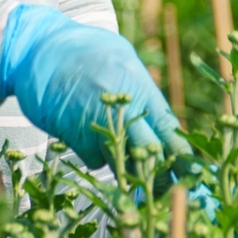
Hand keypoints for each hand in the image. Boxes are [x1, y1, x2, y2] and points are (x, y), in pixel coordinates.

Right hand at [0, 5, 187, 171]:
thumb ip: (143, 94)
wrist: (39, 47)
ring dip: (124, 162)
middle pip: (147, 154)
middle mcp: (118, 106)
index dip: (185, 159)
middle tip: (169, 190)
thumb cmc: (87, 50)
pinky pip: (93, 157)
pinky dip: (95, 152)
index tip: (197, 178)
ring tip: (114, 144)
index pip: (169, 130)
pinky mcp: (71, 134)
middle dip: (160, 176)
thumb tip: (166, 129)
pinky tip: (86, 129)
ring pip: (119, 160)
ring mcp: (93, 122)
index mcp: (138, 87)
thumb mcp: (124, 61)